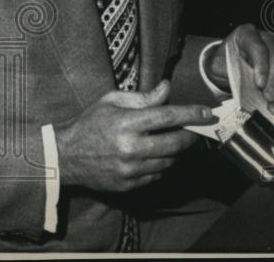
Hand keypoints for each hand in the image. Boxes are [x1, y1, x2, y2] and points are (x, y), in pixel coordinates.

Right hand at [54, 80, 213, 192]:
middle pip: (176, 143)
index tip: (207, 113)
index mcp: (126, 123)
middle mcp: (131, 148)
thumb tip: (166, 89)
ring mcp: (131, 169)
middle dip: (191, 136)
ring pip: (169, 162)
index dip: (191, 114)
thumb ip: (142, 97)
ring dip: (176, 151)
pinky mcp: (130, 185)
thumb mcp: (111, 101)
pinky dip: (161, 165)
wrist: (66, 155)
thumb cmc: (89, 123)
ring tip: (170, 141)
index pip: (168, 117)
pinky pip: (157, 176)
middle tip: (195, 130)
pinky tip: (153, 155)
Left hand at [206, 24, 273, 115]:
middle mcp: (266, 40)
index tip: (260, 85)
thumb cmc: (223, 61)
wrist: (226, 62)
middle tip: (269, 99)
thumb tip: (237, 86)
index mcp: (247, 34)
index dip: (262, 67)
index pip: (259, 49)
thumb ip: (227, 71)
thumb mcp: (219, 63)